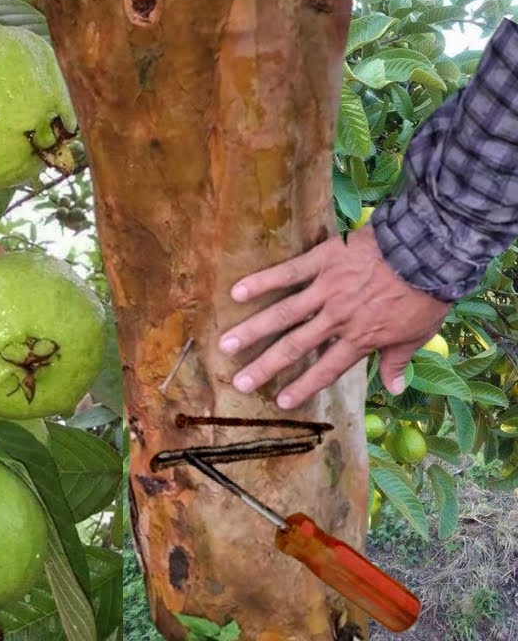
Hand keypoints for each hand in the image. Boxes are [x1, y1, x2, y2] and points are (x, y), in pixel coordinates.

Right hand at [217, 226, 449, 408]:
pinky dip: (263, 281)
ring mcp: (326, 290)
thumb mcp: (417, 335)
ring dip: (253, 330)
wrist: (429, 252)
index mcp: (359, 338)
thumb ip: (398, 361)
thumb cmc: (425, 295)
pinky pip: (288, 272)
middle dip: (266, 366)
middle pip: (295, 346)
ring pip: (284, 313)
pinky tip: (237, 292)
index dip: (304, 386)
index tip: (281, 402)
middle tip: (239, 382)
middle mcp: (336, 318)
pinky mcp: (323, 261)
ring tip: (226, 344)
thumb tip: (394, 390)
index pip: (326, 368)